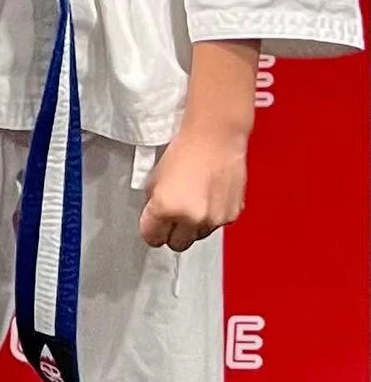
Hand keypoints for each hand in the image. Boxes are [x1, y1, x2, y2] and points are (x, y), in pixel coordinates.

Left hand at [141, 122, 247, 250]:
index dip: (151, 230)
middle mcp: (191, 218)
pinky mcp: (231, 216)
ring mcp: (213, 219)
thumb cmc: (186, 150)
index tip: (152, 226)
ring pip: (198, 237)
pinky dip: (212, 217)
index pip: (151, 238)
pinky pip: (216, 226)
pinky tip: (209, 197)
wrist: (216, 137)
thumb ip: (152, 203)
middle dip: (172, 233)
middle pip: (177, 245)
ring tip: (194, 201)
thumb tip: (154, 218)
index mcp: (165, 208)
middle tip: (172, 218)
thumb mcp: (155, 177)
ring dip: (194, 226)